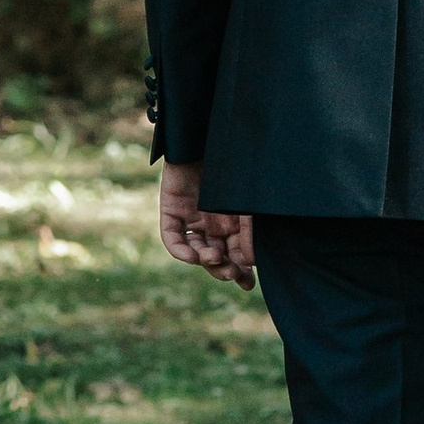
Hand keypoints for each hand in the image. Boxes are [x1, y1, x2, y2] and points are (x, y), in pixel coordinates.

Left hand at [159, 161, 257, 288]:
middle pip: (216, 258)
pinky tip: (193, 256)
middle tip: (232, 274)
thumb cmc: (237, 170)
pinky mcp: (172, 212)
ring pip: (196, 251)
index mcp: (233, 224)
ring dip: (205, 261)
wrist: (209, 141)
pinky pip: (173, 237)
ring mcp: (192, 220)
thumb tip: (251, 261)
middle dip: (224, 270)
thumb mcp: (248, 205)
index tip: (248, 283)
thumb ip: (250, 232)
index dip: (242, 271)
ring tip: (214, 258)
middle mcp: (212, 226)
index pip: (236, 256)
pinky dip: (181, 250)